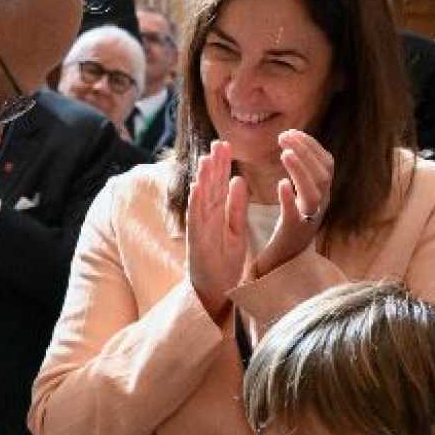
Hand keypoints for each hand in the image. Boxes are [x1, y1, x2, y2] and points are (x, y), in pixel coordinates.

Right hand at [186, 139, 248, 321]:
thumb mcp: (237, 230)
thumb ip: (237, 207)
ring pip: (201, 199)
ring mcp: (200, 229)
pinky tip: (197, 186)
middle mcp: (206, 218)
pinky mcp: (196, 242)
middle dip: (214, 166)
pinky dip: (195, 203)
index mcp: (217, 214)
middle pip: (210, 187)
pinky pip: (196, 219)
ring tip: (206, 158)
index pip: (219, 185)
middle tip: (218, 143)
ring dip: (203, 179)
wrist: (217, 291)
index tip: (226, 146)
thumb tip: (239, 180)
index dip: (222, 166)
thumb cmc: (225, 262)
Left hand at [251, 130, 334, 276]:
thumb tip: (293, 141)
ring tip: (284, 154)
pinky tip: (280, 185)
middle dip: (304, 152)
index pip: (326, 163)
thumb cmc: (291, 222)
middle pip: (322, 174)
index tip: (291, 132)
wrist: (284, 260)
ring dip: (300, 170)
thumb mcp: (301, 195)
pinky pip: (296, 215)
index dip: (311, 145)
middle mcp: (322, 204)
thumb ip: (302, 172)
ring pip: (314, 192)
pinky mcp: (294, 232)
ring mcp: (310, 219)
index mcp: (324, 193)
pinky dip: (289, 198)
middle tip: (283, 137)